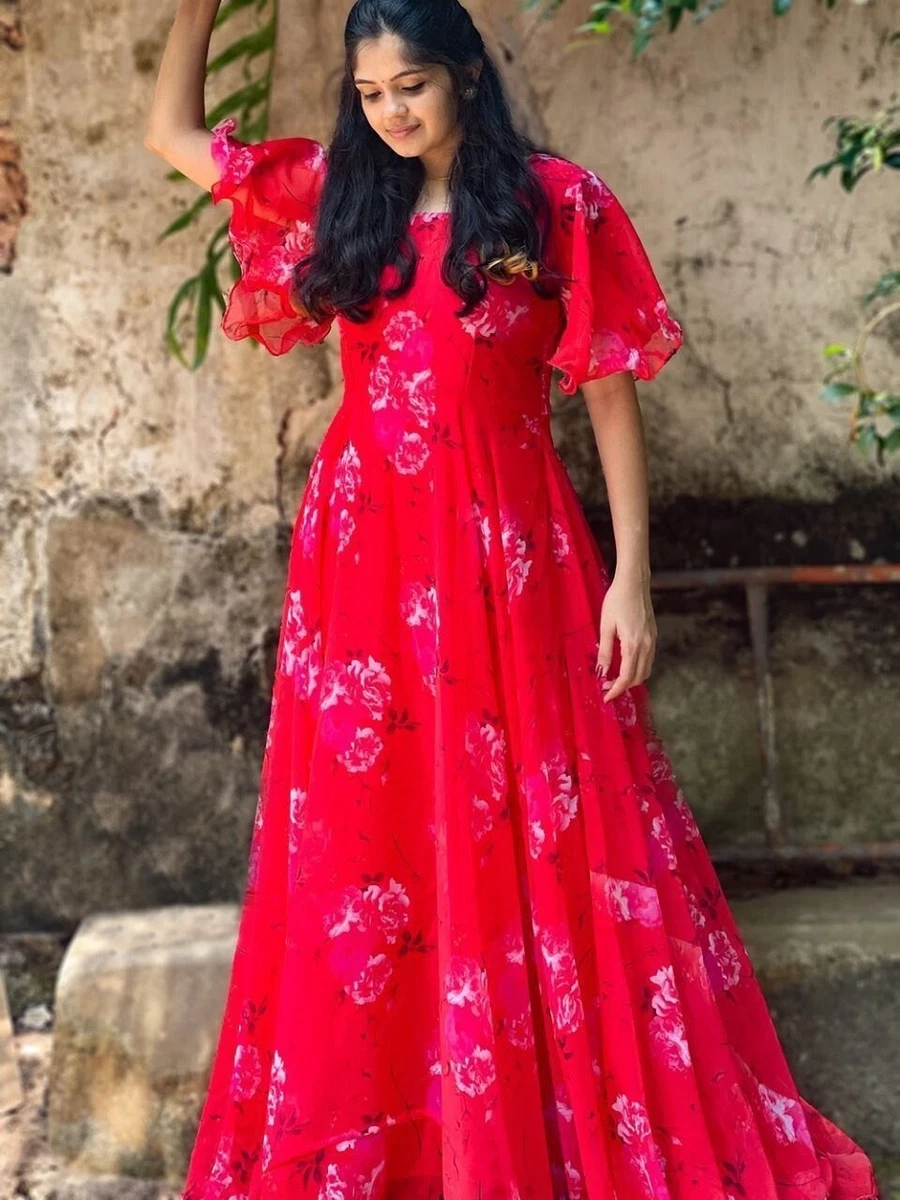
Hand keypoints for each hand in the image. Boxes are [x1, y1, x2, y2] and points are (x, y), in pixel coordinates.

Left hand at [595, 571, 656, 702]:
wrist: (634, 582)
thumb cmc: (617, 600)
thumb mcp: (605, 626)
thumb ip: (605, 651)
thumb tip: (601, 672)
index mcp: (633, 645)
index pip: (626, 677)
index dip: (616, 690)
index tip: (605, 697)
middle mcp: (647, 646)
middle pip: (638, 677)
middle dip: (622, 687)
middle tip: (605, 687)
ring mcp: (652, 641)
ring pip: (645, 670)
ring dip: (631, 679)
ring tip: (614, 679)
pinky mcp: (653, 636)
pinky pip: (648, 660)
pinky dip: (638, 668)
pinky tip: (625, 665)